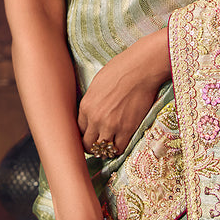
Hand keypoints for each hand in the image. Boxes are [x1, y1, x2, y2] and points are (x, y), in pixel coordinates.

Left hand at [78, 28, 170, 156]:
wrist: (141, 69)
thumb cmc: (121, 69)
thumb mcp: (97, 83)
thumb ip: (92, 101)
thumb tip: (93, 109)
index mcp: (86, 106)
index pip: (79, 129)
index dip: (84, 134)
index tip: (90, 134)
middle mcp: (95, 119)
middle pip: (87, 144)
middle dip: (91, 146)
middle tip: (98, 144)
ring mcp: (111, 126)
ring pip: (102, 150)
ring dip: (105, 150)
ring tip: (110, 145)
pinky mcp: (127, 129)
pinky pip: (119, 149)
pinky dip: (119, 149)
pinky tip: (121, 143)